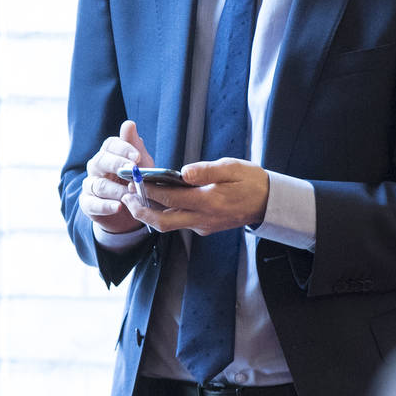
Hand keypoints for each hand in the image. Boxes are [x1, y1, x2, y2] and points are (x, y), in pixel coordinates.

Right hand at [78, 120, 154, 233]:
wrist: (130, 210)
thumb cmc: (135, 182)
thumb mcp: (142, 165)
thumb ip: (135, 146)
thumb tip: (129, 124)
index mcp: (109, 153)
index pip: (111, 145)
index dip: (123, 149)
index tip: (137, 156)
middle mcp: (96, 166)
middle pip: (101, 161)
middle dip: (117, 164)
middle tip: (132, 170)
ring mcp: (90, 184)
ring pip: (99, 184)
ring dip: (116, 189)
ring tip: (131, 193)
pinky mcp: (88, 203)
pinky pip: (92, 203)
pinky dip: (105, 206)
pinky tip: (118, 207)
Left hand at [121, 158, 268, 235]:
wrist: (269, 202)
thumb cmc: (251, 180)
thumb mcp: (232, 167)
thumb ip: (206, 170)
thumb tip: (183, 172)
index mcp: (209, 201)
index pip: (170, 197)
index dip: (149, 189)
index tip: (134, 179)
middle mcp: (203, 218)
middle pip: (162, 222)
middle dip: (140, 211)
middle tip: (126, 197)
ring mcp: (203, 226)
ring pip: (168, 225)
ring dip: (149, 214)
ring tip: (134, 198)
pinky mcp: (204, 228)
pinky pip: (179, 223)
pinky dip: (164, 213)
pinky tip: (158, 200)